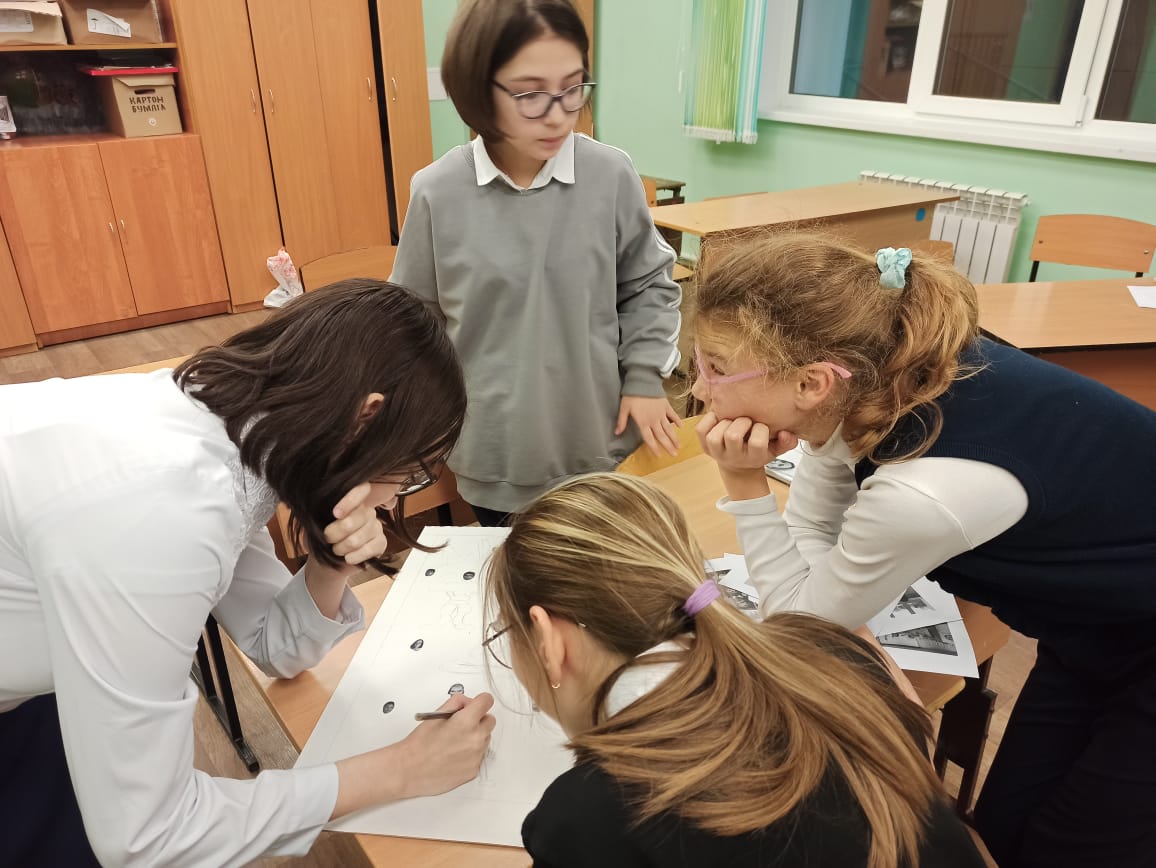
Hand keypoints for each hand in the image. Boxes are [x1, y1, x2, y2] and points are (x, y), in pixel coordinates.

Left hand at [306, 483, 390, 617]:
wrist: (326, 562)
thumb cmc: (321, 538)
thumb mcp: (315, 523)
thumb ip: (317, 512)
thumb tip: (311, 508)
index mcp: (352, 501)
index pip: (362, 489)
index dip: (350, 500)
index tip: (335, 514)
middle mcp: (367, 511)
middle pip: (355, 518)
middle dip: (334, 534)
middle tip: (328, 539)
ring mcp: (376, 526)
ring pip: (357, 539)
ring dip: (341, 548)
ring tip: (336, 550)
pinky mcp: (381, 543)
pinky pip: (369, 550)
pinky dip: (354, 557)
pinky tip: (348, 558)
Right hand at [332, 693, 496, 816]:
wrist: (409, 770)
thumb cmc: (419, 745)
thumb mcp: (436, 715)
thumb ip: (457, 703)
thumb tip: (468, 703)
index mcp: (467, 721)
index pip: (487, 701)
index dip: (480, 702)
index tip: (476, 705)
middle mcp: (476, 738)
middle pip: (490, 721)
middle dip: (478, 720)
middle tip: (462, 725)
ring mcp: (476, 756)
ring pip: (485, 739)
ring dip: (475, 738)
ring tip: (454, 742)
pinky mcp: (474, 770)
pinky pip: (479, 756)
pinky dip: (470, 755)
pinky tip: (454, 755)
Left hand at [616, 396, 680, 455]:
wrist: (643, 381)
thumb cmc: (632, 395)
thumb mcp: (624, 408)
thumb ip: (622, 421)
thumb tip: (616, 433)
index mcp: (643, 422)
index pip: (649, 438)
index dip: (654, 448)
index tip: (659, 456)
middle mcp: (654, 420)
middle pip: (662, 436)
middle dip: (668, 446)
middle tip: (674, 455)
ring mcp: (661, 413)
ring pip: (669, 428)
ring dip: (674, 438)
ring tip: (679, 446)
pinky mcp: (666, 406)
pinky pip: (673, 415)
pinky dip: (677, 421)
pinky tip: (681, 427)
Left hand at [695, 412, 796, 501]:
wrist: (738, 465)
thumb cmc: (758, 451)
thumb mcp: (776, 449)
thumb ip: (787, 442)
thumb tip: (786, 433)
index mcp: (753, 458)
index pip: (757, 443)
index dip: (761, 429)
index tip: (761, 426)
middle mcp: (733, 457)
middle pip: (733, 436)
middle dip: (742, 422)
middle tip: (747, 421)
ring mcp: (716, 453)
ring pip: (715, 435)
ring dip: (725, 422)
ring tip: (733, 420)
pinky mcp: (704, 447)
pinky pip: (701, 430)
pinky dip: (709, 419)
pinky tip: (719, 418)